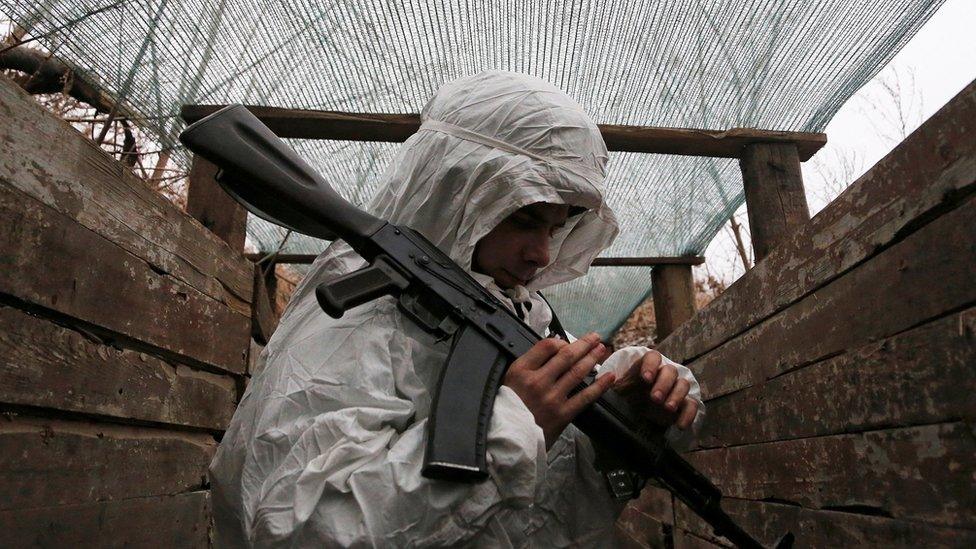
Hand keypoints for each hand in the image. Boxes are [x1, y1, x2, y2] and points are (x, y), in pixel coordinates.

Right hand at [503, 333, 614, 448]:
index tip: (567, 343)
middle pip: (566, 356)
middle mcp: (538, 381)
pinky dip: (599, 385)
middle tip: (595, 337)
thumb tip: (552, 353)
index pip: (546, 346)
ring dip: (593, 358)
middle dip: (584, 344)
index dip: (561, 341)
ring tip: (603, 349)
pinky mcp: (563, 414)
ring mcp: (552, 398)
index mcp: (521, 371)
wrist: (508, 440)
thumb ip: (527, 367)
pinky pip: (585, 396)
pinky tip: (609, 377)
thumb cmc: (506, 410)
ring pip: (578, 372)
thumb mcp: (507, 382)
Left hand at [614, 350, 697, 430]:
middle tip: (655, 398)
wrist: (633, 419)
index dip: (651, 365)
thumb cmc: (623, 400)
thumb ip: (608, 386)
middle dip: (663, 383)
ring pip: (683, 384)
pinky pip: (691, 405)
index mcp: (645, 368)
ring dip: (676, 395)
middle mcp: (663, 375)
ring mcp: (674, 390)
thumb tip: (599, 382)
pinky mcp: (682, 405)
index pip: (653, 357)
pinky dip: (688, 414)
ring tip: (667, 407)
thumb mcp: (613, 393)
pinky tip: (680, 425)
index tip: (645, 378)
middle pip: (670, 370)